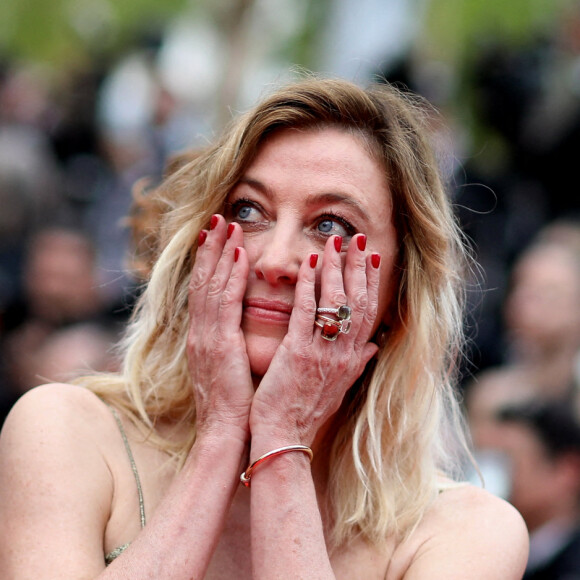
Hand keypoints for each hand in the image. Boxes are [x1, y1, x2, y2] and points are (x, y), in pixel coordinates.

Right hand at [187, 215, 253, 440]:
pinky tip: (239, 256)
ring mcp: (207, 337)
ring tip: (228, 225)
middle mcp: (201, 332)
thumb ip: (234, 344)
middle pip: (204, 280)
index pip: (205, 291)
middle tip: (219, 218)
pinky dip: (231, 278)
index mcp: (205, 337)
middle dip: (212, 247)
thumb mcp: (230, 369)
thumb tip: (242, 330)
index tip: (217, 236)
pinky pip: (226, 304)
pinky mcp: (220, 345)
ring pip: (212, 285)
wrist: (225, 434)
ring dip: (221, 252)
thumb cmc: (234, 405)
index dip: (210, 261)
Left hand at [250, 233, 380, 445]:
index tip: (371, 257)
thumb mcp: (340, 389)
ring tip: (334, 241)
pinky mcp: (297, 353)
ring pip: (335, 301)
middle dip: (357, 266)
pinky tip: (308, 263)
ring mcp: (321, 352)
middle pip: (356, 301)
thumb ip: (358, 363)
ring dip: (335, 268)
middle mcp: (343, 353)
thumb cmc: (306, 412)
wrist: (284, 438)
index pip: (366, 312)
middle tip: (357, 238)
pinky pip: (306, 311)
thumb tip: (375, 346)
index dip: (370, 282)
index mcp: (351, 359)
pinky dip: (308, 285)